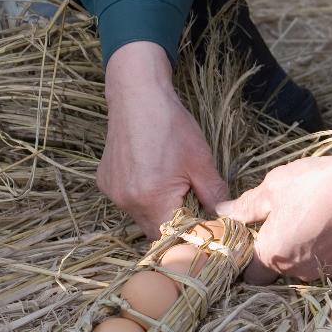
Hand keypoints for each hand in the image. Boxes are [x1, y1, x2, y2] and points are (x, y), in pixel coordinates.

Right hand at [99, 41, 228, 235]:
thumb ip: (214, 196)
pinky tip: (150, 170)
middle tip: (191, 198)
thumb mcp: (200, 160)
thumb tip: (225, 220)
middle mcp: (127, 202)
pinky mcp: (105, 182)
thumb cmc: (171, 125)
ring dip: (158, 209)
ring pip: (142, 216)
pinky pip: (128, 200)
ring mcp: (113, 193)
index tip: (204, 221)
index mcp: (152, 200)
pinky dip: (142, 195)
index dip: (191, 233)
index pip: (174, 238)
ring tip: (171, 180)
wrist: (138, 94)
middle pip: (156, 231)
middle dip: (176, 222)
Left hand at [217, 134, 331, 282]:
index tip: (249, 239)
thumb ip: (245, 207)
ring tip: (303, 218)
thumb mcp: (273, 188)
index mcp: (272, 255)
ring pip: (300, 267)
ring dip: (297, 250)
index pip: (249, 275)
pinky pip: (323, 261)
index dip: (246, 258)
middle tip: (277, 222)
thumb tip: (221, 213)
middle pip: (275, 271)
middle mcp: (296, 271)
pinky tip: (324, 223)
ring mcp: (323, 270)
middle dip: (272, 252)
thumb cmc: (314, 184)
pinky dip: (320, 248)